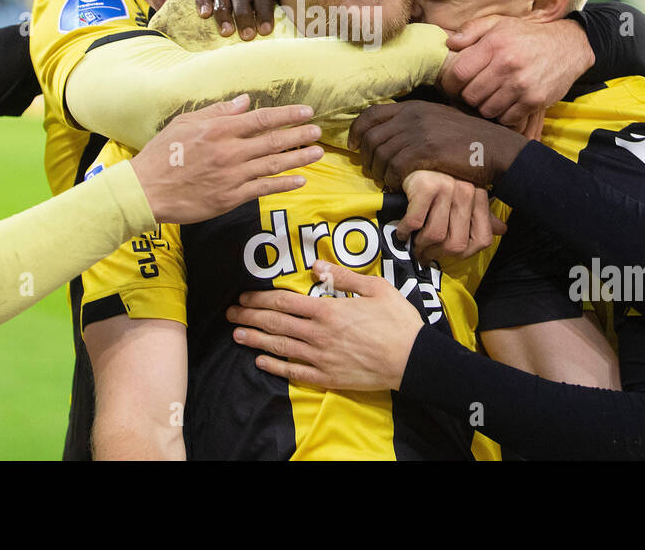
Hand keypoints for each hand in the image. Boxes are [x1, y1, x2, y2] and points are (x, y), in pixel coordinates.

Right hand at [131, 94, 322, 223]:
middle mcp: (230, 151)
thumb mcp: (185, 123)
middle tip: (318, 131)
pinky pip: (264, 189)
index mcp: (219, 129)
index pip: (261, 119)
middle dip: (299, 134)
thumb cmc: (162, 154)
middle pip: (273, 140)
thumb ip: (217, 111)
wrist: (147, 190)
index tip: (305, 111)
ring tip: (317, 152)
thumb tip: (244, 102)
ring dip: (298, 158)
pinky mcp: (231, 197)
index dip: (287, 115)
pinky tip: (299, 180)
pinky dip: (283, 183)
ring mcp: (232, 175)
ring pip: (273, 164)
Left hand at [228, 261, 421, 391]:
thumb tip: (316, 265)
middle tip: (230, 313)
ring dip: (256, 341)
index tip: (244, 296)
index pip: (284, 302)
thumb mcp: (375, 287)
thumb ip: (343, 276)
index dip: (261, 298)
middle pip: (276, 324)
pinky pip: (295, 373)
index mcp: (328, 310)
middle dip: (250, 317)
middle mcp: (318, 334)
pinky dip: (275, 368)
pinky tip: (260, 363)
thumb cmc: (398, 321)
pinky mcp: (328, 378)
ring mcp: (321, 358)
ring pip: (280, 348)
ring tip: (236, 335)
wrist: (414, 360)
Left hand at [347, 100, 528, 189]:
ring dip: (377, 171)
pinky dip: (391, 179)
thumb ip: (417, 122)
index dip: (356, 131)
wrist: (495, 148)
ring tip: (384, 180)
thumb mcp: (440, 120)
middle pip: (370, 136)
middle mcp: (412, 116)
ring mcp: (418, 133)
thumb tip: (394, 135)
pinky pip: (394, 167)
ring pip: (380, 153)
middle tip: (370, 170)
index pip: (371, 114)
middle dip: (364, 156)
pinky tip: (397, 185)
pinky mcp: (425, 151)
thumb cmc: (470, 138)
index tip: (353, 146)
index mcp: (414, 106)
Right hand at [399, 170, 504, 265]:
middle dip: (436, 253)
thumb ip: (482, 216)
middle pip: (456, 243)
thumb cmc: (438, 183)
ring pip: (436, 235)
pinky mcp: (425, 187)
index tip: (445, 253)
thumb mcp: (464, 198)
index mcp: (479, 197)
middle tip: (424, 252)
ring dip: (420, 244)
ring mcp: (447, 187)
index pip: (481, 240)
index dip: (461, 253)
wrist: (412, 160)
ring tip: (414, 243)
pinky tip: (403, 231)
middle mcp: (467, 191)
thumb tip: (501, 229)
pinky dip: (405, 232)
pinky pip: (415, 223)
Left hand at [441, 15, 593, 128]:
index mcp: (494, 44)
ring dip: (486, 106)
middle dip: (469, 95)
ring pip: (486, 110)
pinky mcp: (534, 101)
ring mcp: (521, 85)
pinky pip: (506, 118)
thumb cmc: (526, 35)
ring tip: (493, 95)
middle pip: (470, 96)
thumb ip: (471, 30)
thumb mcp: (499, 23)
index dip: (451, 83)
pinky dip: (504, 114)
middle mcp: (507, 65)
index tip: (456, 84)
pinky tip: (508, 102)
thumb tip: (449, 44)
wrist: (568, 46)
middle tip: (477, 90)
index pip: (458, 74)